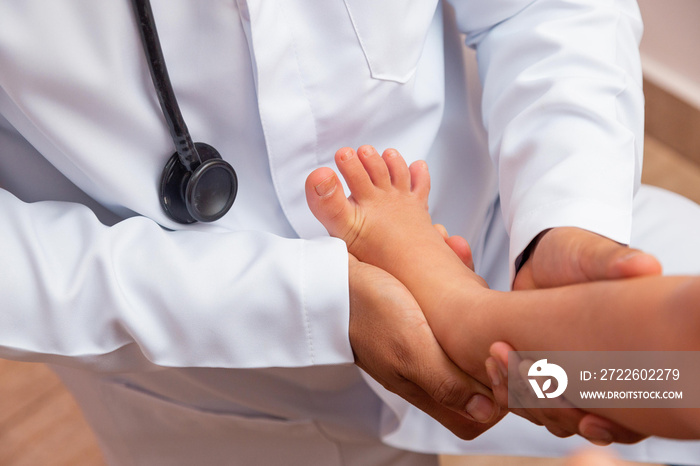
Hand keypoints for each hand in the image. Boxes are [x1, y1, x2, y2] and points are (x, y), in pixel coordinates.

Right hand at [348, 255, 503, 439]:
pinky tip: (456, 254)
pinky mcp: (419, 318)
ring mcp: (423, 344)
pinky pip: (451, 312)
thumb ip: (446, 382)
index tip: (502, 354)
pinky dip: (460, 284)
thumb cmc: (367, 310)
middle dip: (495, 344)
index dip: (501, 395)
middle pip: (479, 377)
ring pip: (468, 340)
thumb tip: (486, 412)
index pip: (480, 416)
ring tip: (479, 279)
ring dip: (480, 309)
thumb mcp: (410, 349)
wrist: (331, 280)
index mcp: (425, 388)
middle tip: (497, 317)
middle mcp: (427, 372)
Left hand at [509, 227, 658, 442]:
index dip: (614, 426)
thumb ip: (614, 264)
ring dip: (523, 395)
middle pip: (581, 422)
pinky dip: (507, 390)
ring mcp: (565, 381)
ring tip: (497, 355)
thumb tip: (645, 267)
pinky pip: (523, 402)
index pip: (632, 418)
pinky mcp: (536, 377)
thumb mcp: (591, 255)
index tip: (588, 419)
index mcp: (628, 358)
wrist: (540, 256)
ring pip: (548, 416)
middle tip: (523, 365)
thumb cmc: (573, 255)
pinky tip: (492, 363)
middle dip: (552, 404)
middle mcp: (598, 378)